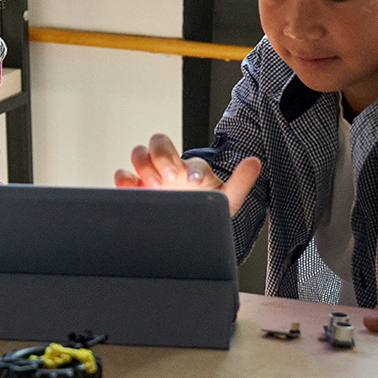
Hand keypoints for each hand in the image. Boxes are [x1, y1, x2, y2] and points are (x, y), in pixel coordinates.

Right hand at [113, 133, 260, 215]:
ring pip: (139, 153)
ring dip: (144, 165)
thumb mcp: (225, 201)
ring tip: (154, 185)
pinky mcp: (134, 189)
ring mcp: (150, 177)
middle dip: (163, 157)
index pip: (189, 158)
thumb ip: (240, 182)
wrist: (187, 235)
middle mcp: (170, 168)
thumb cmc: (206, 213)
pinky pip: (122, 175)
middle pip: (159, 142)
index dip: (191, 166)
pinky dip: (123, 178)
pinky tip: (130, 189)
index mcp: (192, 168)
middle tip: (169, 177)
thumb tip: (255, 162)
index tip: (193, 179)